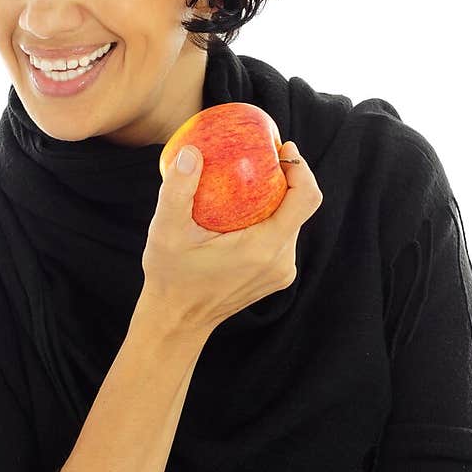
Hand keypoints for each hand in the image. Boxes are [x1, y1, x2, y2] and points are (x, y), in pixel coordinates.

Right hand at [140, 139, 322, 334]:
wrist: (178, 321)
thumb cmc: (171, 277)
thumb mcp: (166, 231)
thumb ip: (177, 190)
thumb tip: (191, 151)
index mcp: (264, 248)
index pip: (306, 199)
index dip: (301, 168)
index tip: (283, 150)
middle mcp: (281, 261)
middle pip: (301, 208)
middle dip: (287, 179)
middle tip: (262, 157)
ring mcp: (281, 272)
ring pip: (292, 222)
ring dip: (277, 199)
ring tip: (250, 180)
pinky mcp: (276, 277)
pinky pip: (282, 238)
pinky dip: (270, 219)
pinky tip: (245, 209)